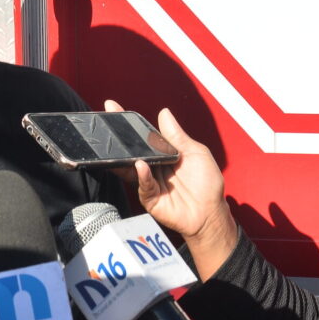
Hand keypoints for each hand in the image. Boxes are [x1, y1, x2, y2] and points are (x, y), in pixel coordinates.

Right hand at [104, 100, 237, 280]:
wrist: (210, 213)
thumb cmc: (207, 184)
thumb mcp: (196, 153)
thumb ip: (178, 136)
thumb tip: (164, 112)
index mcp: (163, 152)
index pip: (143, 134)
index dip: (129, 122)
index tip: (113, 106)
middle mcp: (152, 165)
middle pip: (132, 148)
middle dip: (118, 135)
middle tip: (108, 122)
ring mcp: (149, 181)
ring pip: (131, 166)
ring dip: (124, 155)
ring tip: (120, 143)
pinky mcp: (149, 197)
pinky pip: (142, 184)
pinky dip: (141, 175)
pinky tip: (140, 166)